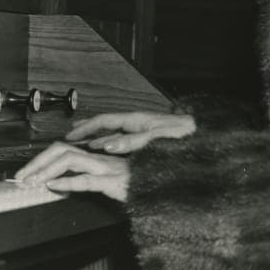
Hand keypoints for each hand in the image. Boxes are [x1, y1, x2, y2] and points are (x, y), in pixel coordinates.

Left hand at [13, 142, 129, 201]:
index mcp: (97, 156)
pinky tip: (55, 186)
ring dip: (46, 170)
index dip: (42, 158)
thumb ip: (88, 176)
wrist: (163, 186)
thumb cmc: (138, 184)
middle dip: (37, 161)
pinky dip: (68, 182)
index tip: (27, 172)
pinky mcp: (114, 182)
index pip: (63, 149)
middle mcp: (100, 158)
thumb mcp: (109, 179)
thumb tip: (61, 181)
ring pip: (70, 159)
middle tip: (20, 177)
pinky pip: (88, 179)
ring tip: (32, 181)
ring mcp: (107, 168)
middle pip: (61, 149)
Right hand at [66, 111, 195, 154]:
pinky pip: (121, 139)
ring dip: (96, 136)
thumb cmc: (182, 135)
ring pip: (112, 131)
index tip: (70, 135)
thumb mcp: (154, 138)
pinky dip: (108, 143)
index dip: (85, 128)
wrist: (200, 134)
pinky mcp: (146, 138)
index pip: (103, 121)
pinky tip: (106, 150)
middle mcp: (136, 122)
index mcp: (135, 119)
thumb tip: (107, 145)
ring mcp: (140, 129)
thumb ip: (131, 142)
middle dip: (86, 129)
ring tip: (82, 142)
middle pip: (105, 124)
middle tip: (69, 136)